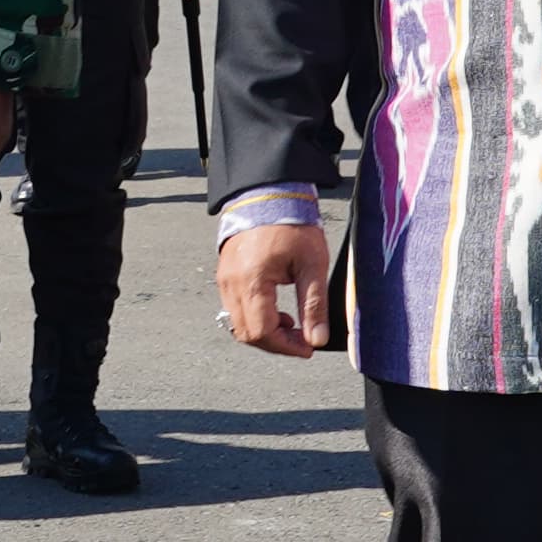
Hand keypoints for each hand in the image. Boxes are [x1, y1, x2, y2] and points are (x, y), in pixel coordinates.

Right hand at [219, 221, 330, 356]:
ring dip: (264, 331)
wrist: (270, 194)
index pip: (262, 332)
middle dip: (275, 343)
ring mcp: (224, 279)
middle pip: (246, 333)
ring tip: (290, 321)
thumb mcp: (312, 264)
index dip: (286, 347)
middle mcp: (231, 283)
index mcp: (252, 281)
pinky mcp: (225, 274)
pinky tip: (275, 308)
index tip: (308, 348)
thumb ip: (313, 305)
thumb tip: (317, 339)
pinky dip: (254, 316)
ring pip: (237, 324)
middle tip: (302, 339)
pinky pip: (234, 308)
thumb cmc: (292, 224)